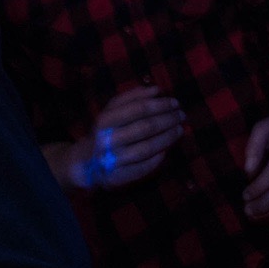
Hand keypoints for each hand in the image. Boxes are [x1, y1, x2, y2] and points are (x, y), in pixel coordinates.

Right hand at [68, 85, 185, 189]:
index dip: (160, 105)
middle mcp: (106, 140)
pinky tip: (167, 149)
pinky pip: (143, 168)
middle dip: (168, 120)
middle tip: (182, 116)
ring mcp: (112, 160)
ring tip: (180, 130)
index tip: (175, 102)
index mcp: (104, 120)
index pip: (138, 109)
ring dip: (167, 138)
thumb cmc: (105, 130)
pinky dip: (158, 158)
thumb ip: (133, 97)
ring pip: (146, 148)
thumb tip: (157, 90)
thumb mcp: (112, 110)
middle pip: (145, 128)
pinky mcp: (117, 177)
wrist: (86, 162)